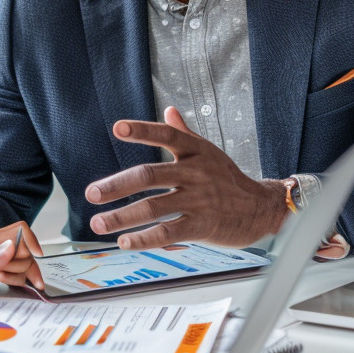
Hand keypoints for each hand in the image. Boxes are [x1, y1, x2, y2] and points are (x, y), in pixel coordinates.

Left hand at [0, 222, 45, 292]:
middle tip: (2, 277)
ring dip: (16, 273)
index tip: (37, 261)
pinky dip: (12, 276)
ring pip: (20, 259)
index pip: (21, 230)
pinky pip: (11, 266)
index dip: (33, 244)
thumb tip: (11, 249)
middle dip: (22, 266)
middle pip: (24, 248)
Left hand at [86, 107, 287, 249]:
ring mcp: (199, 200)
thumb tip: (168, 110)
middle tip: (91, 194)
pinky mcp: (203, 225)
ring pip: (154, 207)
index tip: (118, 128)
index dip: (142, 130)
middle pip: (149, 175)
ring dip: (122, 217)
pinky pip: (169, 232)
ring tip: (98, 224)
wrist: (262, 208)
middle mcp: (195, 173)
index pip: (165, 135)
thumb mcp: (209, 152)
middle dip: (116, 186)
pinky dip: (144, 239)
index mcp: (195, 151)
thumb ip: (184, 133)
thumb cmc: (229, 178)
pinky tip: (125, 242)